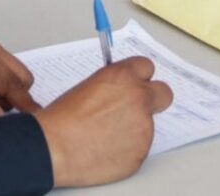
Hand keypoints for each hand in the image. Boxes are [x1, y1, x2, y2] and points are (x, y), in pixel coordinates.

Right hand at [35, 57, 172, 187]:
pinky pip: (139, 147)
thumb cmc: (63, 118)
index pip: (147, 66)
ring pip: (148, 124)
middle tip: (137, 107)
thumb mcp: (89, 86)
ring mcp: (143, 127)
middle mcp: (139, 99)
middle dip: (154, 99)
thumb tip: (121, 91)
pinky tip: (105, 148)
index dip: (140, 77)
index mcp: (124, 76)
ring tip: (105, 134)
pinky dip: (126, 148)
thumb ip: (114, 85)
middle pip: (164, 93)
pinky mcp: (141, 152)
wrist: (55, 147)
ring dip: (134, 127)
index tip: (136, 82)